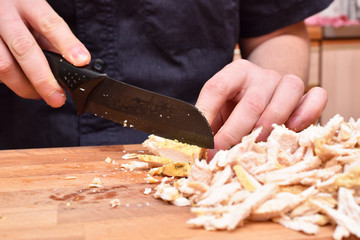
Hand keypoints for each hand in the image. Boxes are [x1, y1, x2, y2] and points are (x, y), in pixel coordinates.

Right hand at [0, 0, 90, 106]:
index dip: (67, 44)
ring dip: (24, 86)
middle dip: (43, 79)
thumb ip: (52, 40)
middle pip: (24, 48)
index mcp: (28, 3)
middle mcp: (5, 13)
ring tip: (39, 94)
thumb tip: (73, 68)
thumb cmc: (19, 14)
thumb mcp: (37, 17)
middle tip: (57, 98)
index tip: (81, 61)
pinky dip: (10, 82)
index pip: (50, 23)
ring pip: (4, 65)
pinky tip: (19, 83)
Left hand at [196, 59, 326, 149]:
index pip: (216, 88)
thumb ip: (206, 122)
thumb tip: (189, 142)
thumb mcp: (218, 110)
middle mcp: (262, 74)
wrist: (266, 90)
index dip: (206, 116)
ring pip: (284, 99)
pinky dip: (307, 113)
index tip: (199, 142)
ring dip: (267, 129)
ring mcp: (286, 82)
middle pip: (251, 102)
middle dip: (234, 134)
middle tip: (220, 155)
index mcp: (234, 72)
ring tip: (252, 147)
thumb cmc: (237, 106)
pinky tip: (292, 128)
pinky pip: (316, 97)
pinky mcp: (306, 93)